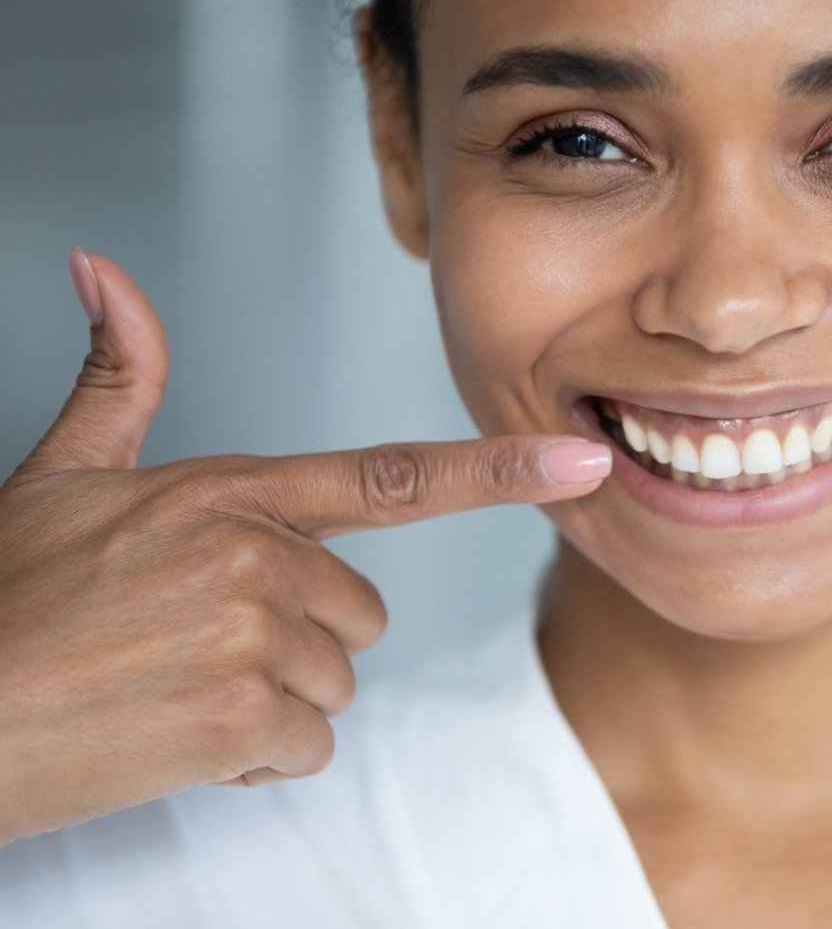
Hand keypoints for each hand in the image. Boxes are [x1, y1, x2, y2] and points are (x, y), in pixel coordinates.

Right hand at [0, 249, 611, 845]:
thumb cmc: (4, 603)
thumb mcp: (61, 474)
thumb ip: (118, 378)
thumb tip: (103, 270)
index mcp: (232, 492)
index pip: (391, 477)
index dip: (497, 470)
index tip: (578, 464)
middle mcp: (259, 556)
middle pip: (359, 610)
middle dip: (296, 635)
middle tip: (192, 640)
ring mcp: (257, 637)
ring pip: (335, 682)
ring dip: (269, 700)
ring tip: (173, 683)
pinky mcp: (246, 717)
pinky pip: (305, 747)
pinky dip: (251, 756)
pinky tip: (176, 732)